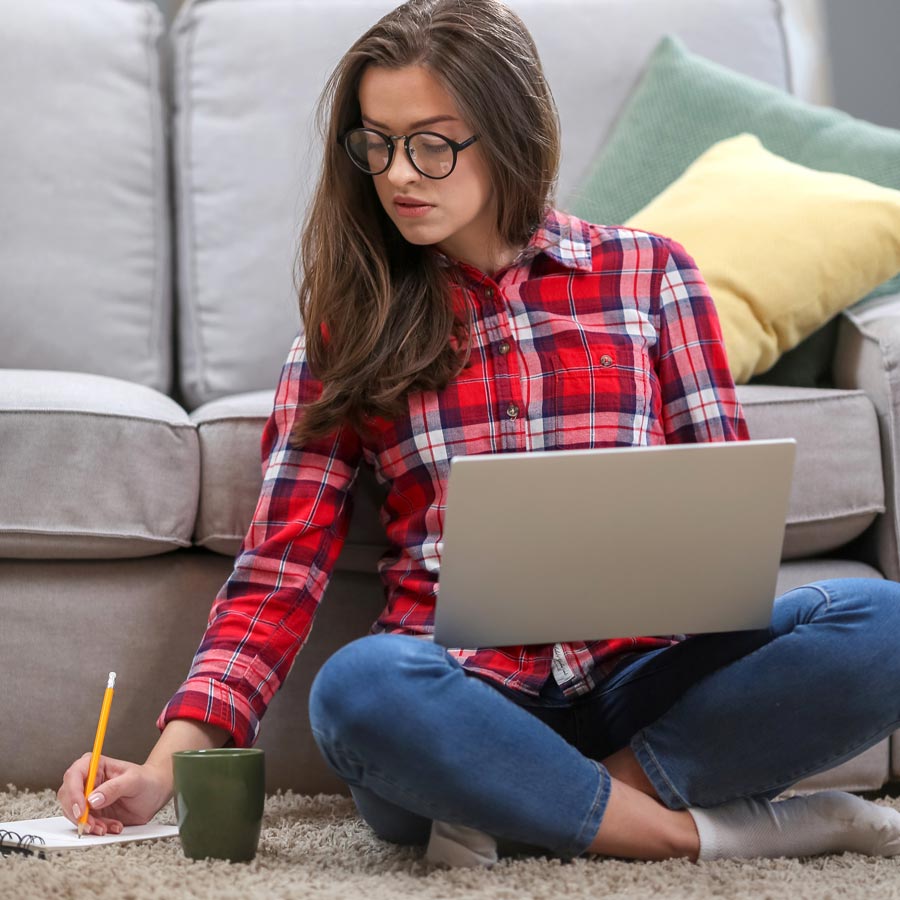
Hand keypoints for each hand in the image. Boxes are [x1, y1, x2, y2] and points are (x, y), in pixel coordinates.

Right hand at [57, 753, 171, 834]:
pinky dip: (96, 829)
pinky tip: (112, 827)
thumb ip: (114, 788)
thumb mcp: (134, 781)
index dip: (74, 794)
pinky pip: (85, 824)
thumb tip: (93, 799)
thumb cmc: (146, 781)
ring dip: (89, 824)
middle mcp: (87, 780)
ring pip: (74, 814)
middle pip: (67, 797)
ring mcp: (87, 798)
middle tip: (93, 825)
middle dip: (79, 814)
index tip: (82, 810)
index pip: (74, 775)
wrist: (155, 793)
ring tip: (108, 827)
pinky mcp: (91, 813)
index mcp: (95, 765)